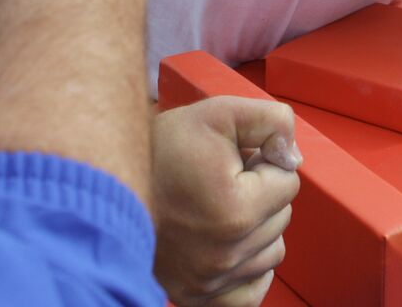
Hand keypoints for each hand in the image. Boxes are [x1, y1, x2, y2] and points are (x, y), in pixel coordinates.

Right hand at [153, 97, 301, 306]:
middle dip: (260, 193)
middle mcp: (224, 254)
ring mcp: (207, 281)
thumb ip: (273, 122)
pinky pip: (250, 293)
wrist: (107, 182)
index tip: (233, 159)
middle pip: (281, 217)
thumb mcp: (220, 112)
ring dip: (255, 227)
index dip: (264, 162)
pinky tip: (228, 244)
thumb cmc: (163, 148)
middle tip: (221, 181)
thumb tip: (294, 156)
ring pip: (270, 251)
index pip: (289, 181)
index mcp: (236, 210)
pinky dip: (247, 270)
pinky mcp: (193, 296)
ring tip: (216, 206)